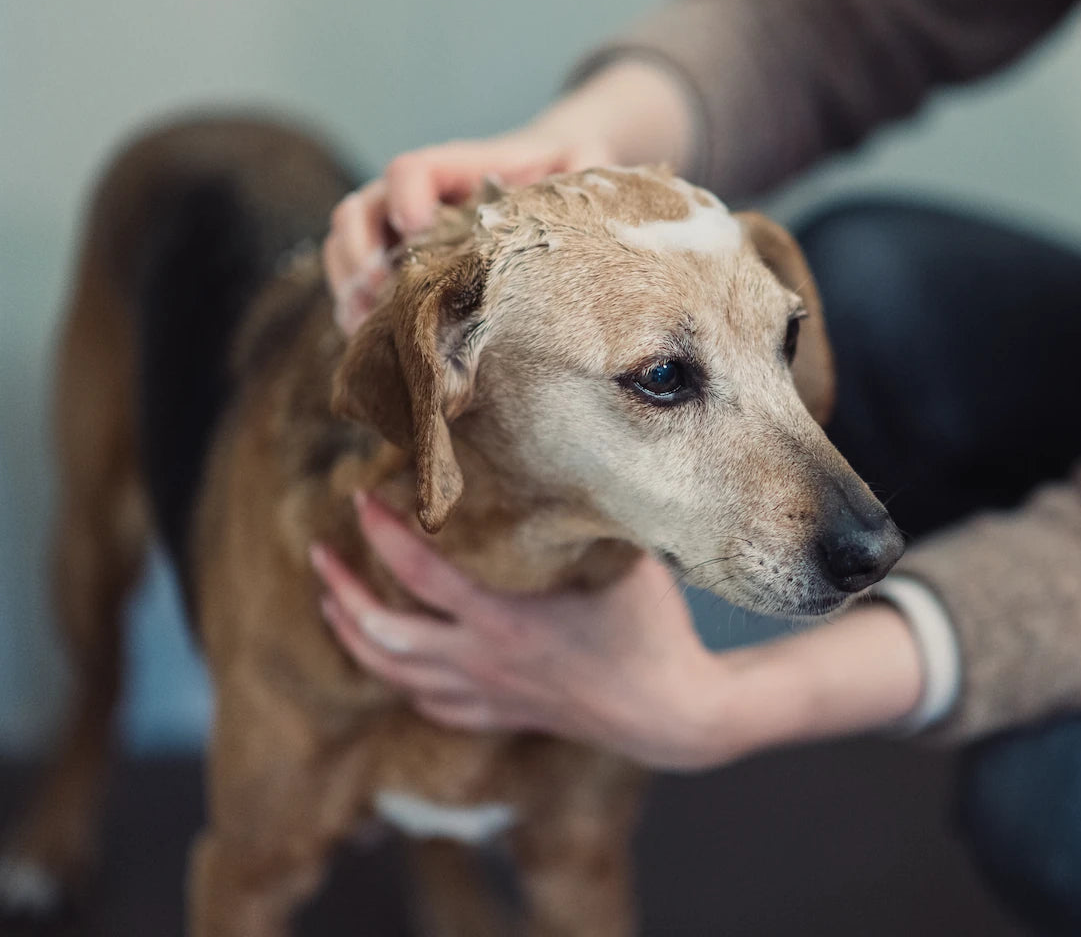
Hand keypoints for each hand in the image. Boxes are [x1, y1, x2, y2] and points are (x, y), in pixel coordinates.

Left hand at [311, 493, 927, 769]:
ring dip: (353, 637)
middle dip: (340, 592)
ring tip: (331, 603)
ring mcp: (488, 695)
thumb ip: (592, 515)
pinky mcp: (501, 715)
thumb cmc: (654, 629)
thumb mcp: (627, 560)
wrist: (672, 714)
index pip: (420, 575)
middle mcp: (484, 662)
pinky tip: (394, 661)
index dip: (383, 534)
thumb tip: (575, 454)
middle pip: (381, 635)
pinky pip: (430, 704)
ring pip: (393, 675)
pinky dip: (399, 678)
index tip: (360, 498)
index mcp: (507, 622)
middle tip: (321, 553)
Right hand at [322, 60, 696, 334]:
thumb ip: (584, 168)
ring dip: (347, 288)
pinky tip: (376, 345)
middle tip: (375, 297)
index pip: (411, 170)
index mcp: (457, 167)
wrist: (548, 180)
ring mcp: (400, 232)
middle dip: (358, 255)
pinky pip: (357, 283)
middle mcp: (416, 197)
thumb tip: (586, 186)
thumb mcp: (581, 164)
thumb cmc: (564, 174)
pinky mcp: (400, 265)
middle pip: (360, 211)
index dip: (405, 196)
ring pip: (347, 249)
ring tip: (366, 332)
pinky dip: (356, 310)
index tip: (418, 228)